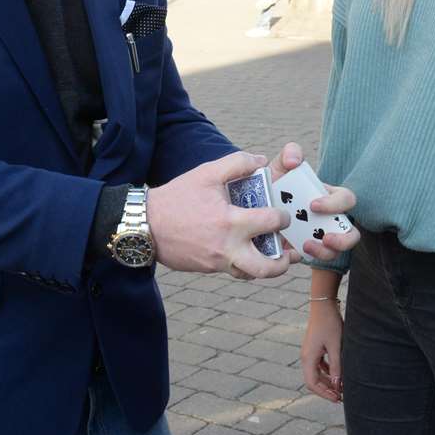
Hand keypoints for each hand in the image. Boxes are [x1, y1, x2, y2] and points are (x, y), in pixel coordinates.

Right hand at [148, 151, 293, 278]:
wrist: (144, 224)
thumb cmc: (176, 197)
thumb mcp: (206, 173)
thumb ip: (237, 163)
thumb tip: (261, 160)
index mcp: (231, 221)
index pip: (271, 222)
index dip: (282, 217)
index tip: (281, 214)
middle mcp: (227, 247)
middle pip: (266, 268)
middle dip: (284, 263)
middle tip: (290, 253)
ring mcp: (217, 262)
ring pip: (250, 274)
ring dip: (266, 268)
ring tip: (273, 258)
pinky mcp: (208, 269)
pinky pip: (233, 271)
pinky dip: (244, 265)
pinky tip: (247, 253)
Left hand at [269, 142, 359, 261]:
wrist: (252, 206)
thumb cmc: (273, 184)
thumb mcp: (280, 167)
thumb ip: (289, 154)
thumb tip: (295, 160)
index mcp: (328, 197)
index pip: (347, 199)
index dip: (336, 203)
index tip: (314, 205)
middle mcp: (327, 220)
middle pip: (351, 233)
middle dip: (344, 238)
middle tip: (326, 237)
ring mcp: (317, 238)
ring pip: (336, 252)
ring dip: (326, 252)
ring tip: (306, 246)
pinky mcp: (303, 252)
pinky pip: (313, 261)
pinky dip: (305, 258)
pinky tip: (291, 252)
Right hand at [302, 302, 343, 401]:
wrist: (324, 305)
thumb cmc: (330, 324)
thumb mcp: (336, 346)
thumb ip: (337, 366)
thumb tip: (338, 385)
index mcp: (308, 358)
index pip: (312, 383)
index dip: (324, 394)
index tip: (337, 399)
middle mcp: (306, 357)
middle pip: (313, 380)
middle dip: (327, 390)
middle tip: (341, 397)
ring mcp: (309, 352)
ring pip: (317, 373)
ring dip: (328, 382)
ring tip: (341, 388)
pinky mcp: (315, 348)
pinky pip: (319, 365)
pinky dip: (328, 372)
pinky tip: (338, 374)